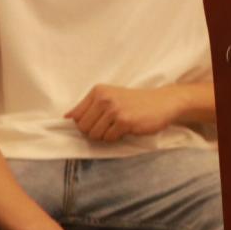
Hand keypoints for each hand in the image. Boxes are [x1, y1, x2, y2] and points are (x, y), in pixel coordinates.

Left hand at [64, 84, 181, 141]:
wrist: (164, 102)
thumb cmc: (136, 102)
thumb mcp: (110, 97)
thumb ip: (88, 106)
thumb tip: (66, 117)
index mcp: (98, 91)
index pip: (76, 116)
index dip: (86, 124)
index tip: (99, 122)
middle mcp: (104, 98)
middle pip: (83, 127)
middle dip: (95, 131)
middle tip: (111, 125)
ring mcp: (114, 109)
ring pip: (94, 135)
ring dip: (106, 136)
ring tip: (119, 126)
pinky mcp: (124, 121)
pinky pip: (109, 138)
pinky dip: (116, 138)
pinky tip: (127, 128)